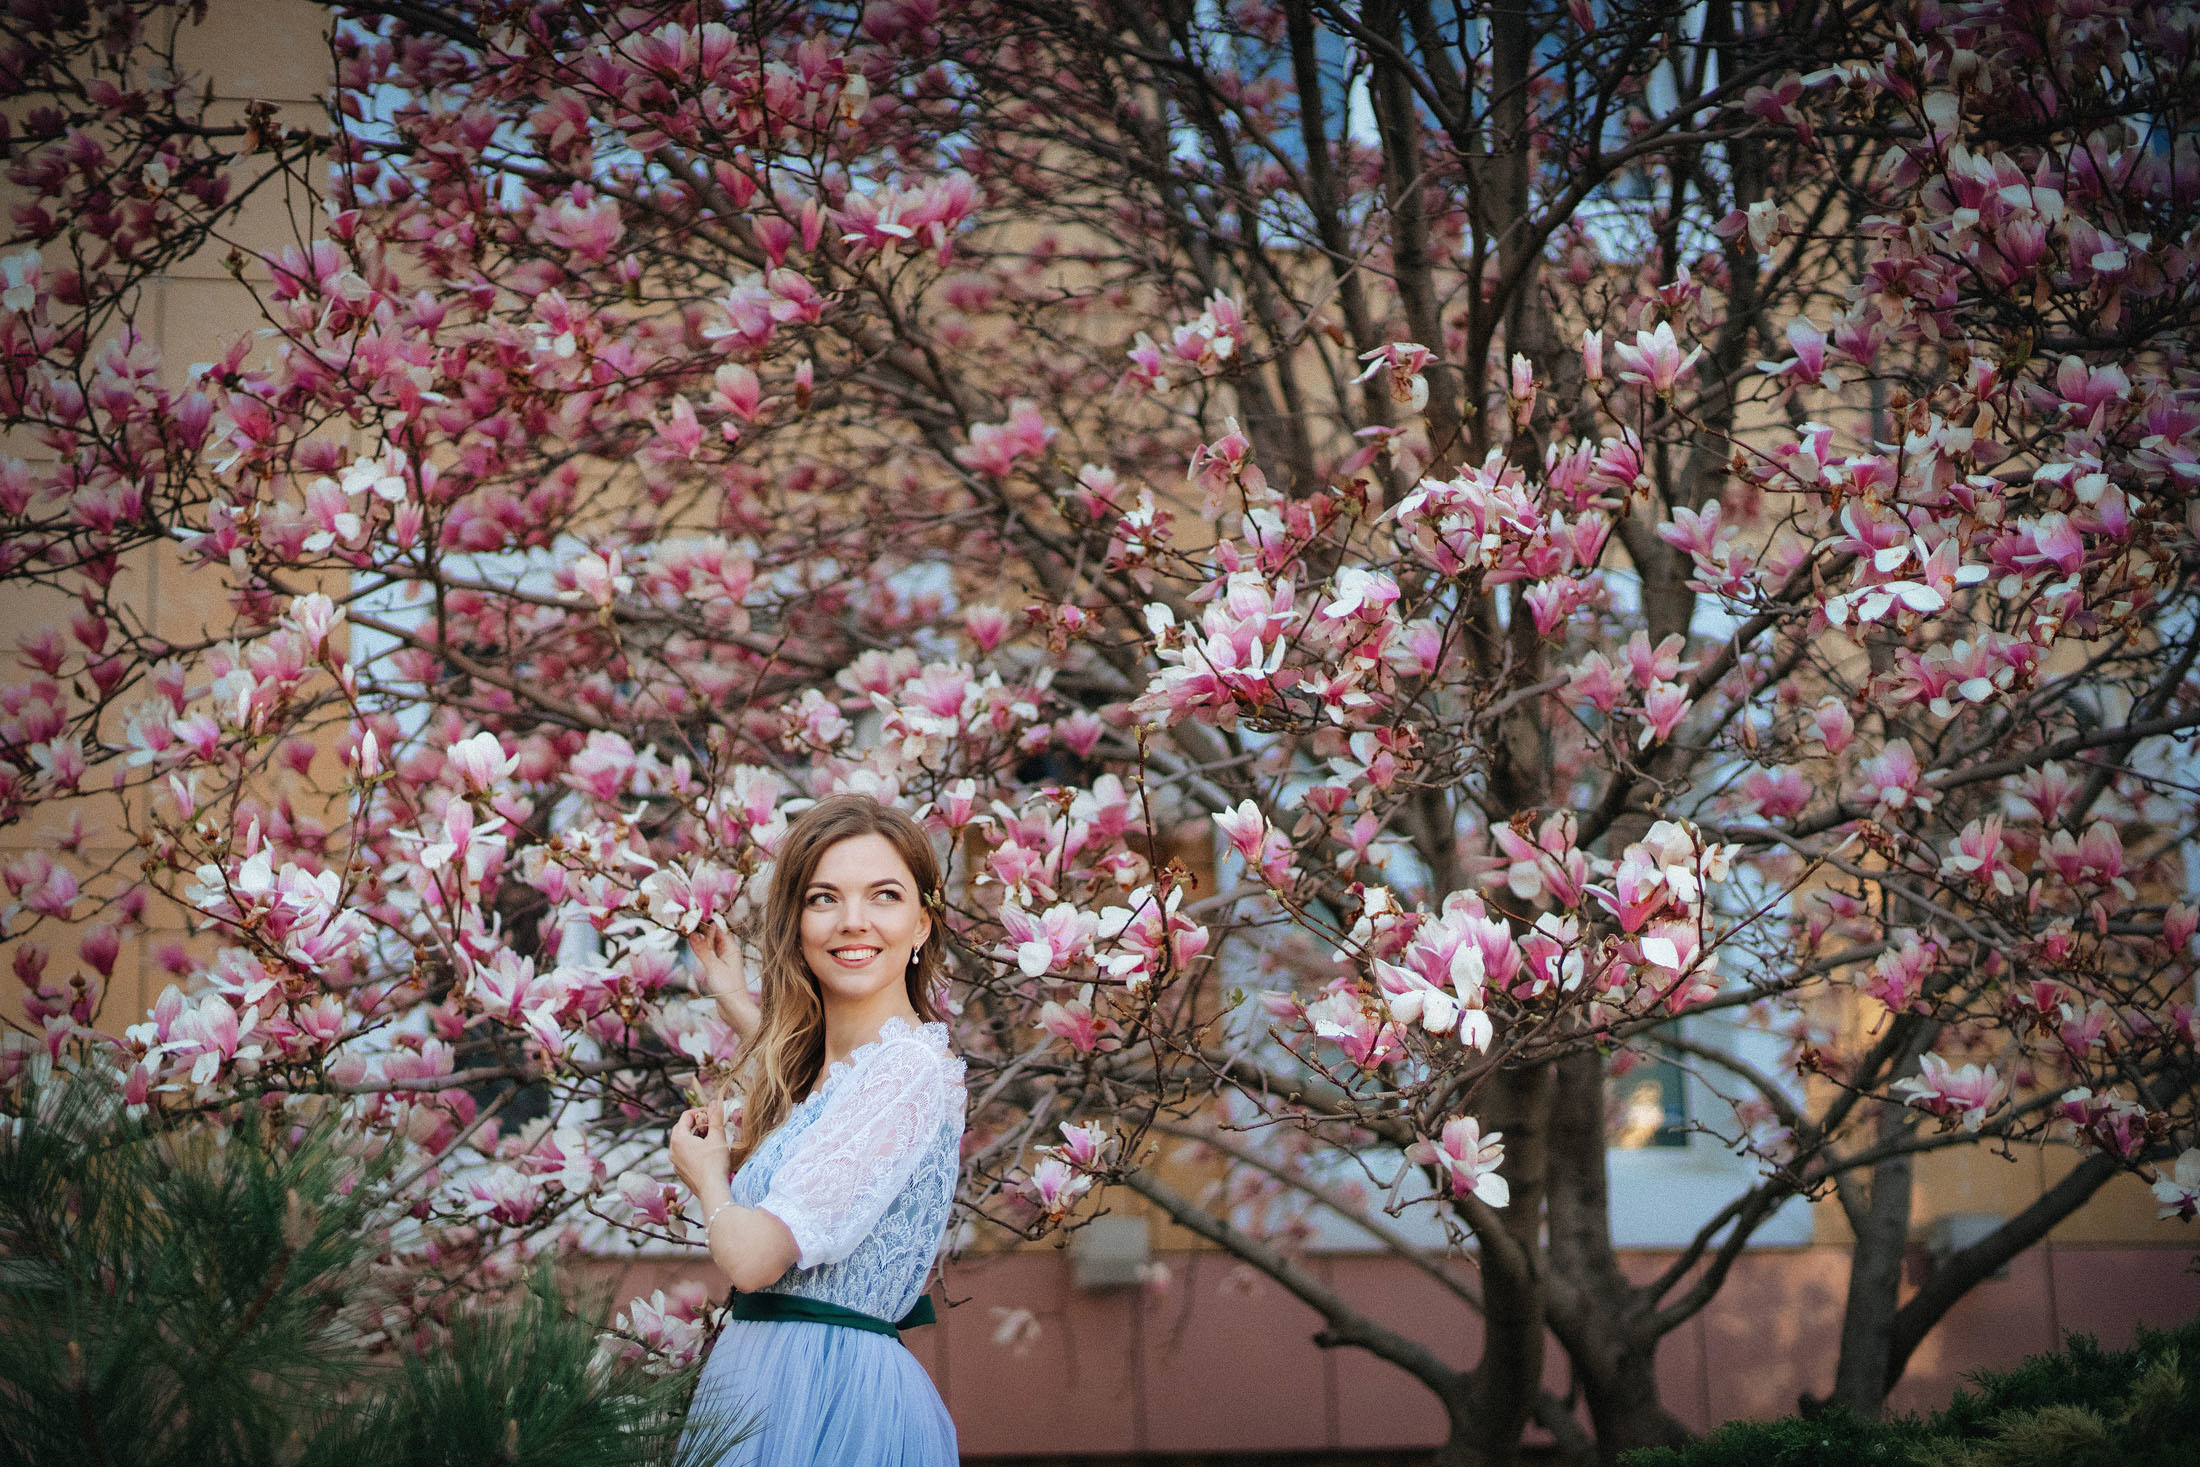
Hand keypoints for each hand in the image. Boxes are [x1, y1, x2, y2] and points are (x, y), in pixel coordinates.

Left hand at [670, 1104, 731, 1197]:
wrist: (712, 1190)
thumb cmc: (714, 1163)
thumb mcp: (718, 1137)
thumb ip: (715, 1117)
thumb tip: (715, 1102)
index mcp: (679, 1139)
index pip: (685, 1117)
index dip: (700, 1111)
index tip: (712, 1113)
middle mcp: (673, 1150)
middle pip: (682, 1129)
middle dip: (696, 1124)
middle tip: (711, 1125)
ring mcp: (675, 1163)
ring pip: (682, 1143)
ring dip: (695, 1137)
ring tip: (710, 1139)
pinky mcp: (681, 1172)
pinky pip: (684, 1155)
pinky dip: (693, 1150)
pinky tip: (707, 1154)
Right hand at [693, 922, 761, 1043]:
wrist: (735, 1009)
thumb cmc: (728, 988)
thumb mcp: (713, 967)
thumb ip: (702, 950)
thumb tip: (692, 933)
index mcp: (731, 948)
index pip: (716, 928)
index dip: (703, 921)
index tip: (690, 915)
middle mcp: (729, 952)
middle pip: (713, 936)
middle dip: (700, 929)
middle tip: (684, 923)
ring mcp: (724, 961)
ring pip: (710, 946)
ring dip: (700, 940)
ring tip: (686, 932)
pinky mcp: (720, 970)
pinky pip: (709, 955)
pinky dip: (701, 951)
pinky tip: (693, 948)